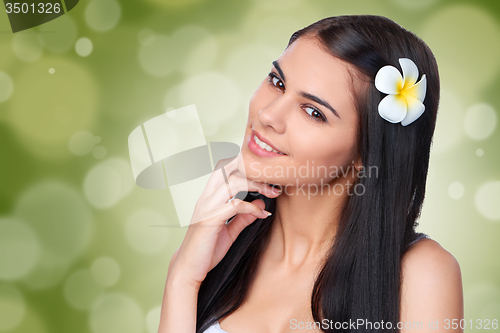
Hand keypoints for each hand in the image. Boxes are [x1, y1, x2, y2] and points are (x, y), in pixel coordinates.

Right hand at [167, 153, 280, 287]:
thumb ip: (243, 217)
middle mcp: (205, 198)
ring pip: (233, 182)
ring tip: (272, 193)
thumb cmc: (205, 251)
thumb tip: (260, 203)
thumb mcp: (229, 231)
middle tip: (274, 179)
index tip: (265, 174)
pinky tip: (262, 214)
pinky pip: (235, 205)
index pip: (224, 168)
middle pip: (227, 168)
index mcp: (208, 197)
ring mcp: (207, 208)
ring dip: (256, 184)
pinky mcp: (210, 220)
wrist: (188, 269)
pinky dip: (252, 208)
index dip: (244, 165)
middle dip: (252, 168)